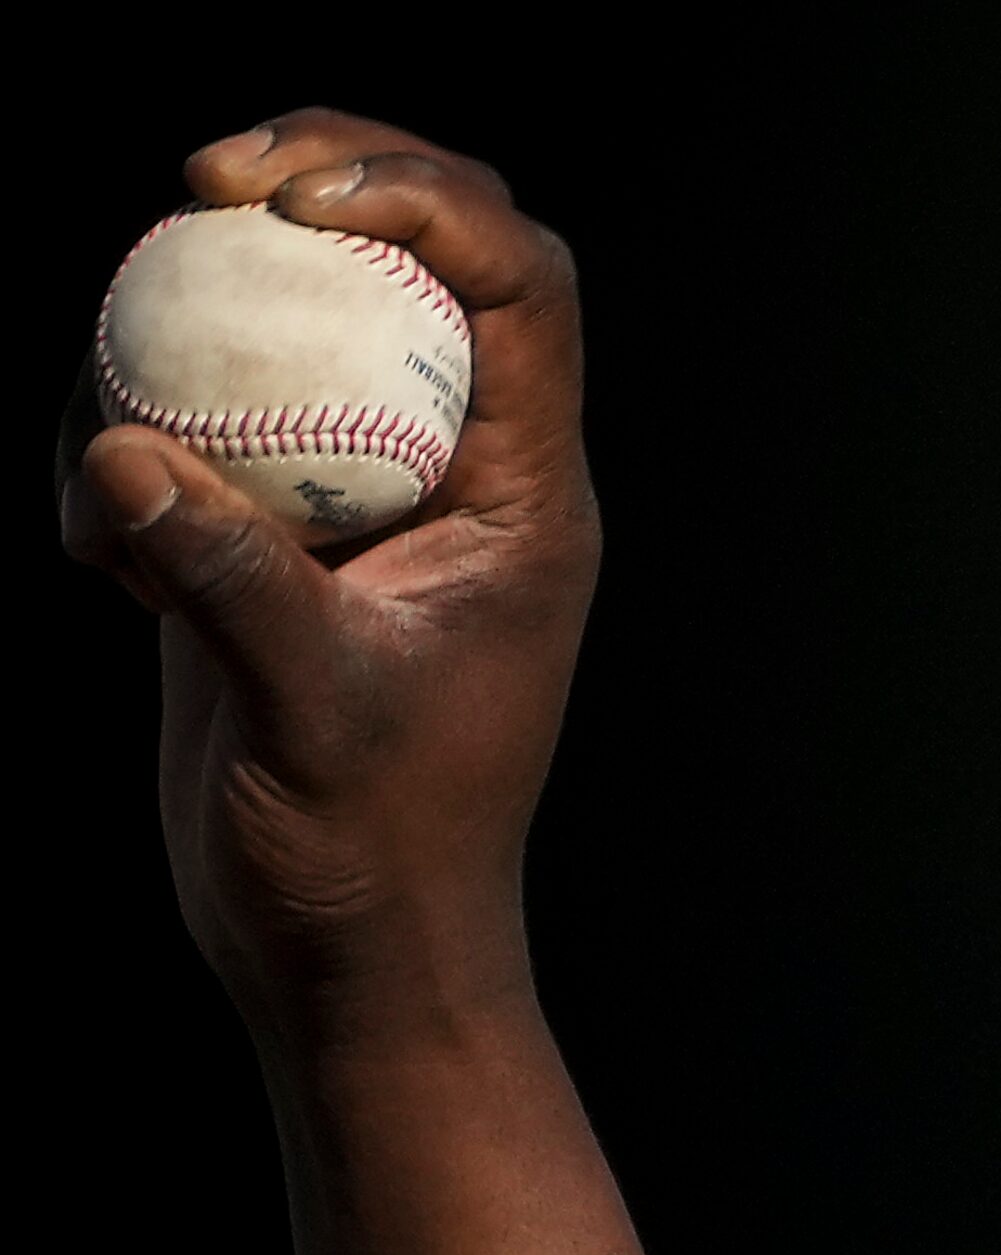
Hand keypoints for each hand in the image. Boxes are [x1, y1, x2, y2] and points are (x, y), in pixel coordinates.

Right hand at [62, 108, 598, 1049]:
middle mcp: (459, 479)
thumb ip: (230, 582)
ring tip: (107, 426)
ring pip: (300, 336)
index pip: (520, 292)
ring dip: (192, 330)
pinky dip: (128, 457)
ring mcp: (362, 503)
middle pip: (425, 264)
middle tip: (208, 174)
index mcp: (526, 500)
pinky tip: (94, 561)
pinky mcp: (274, 543)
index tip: (296, 194)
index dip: (429, 200)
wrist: (342, 954)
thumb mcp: (310, 715)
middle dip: (331, 179)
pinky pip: (202, 434)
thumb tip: (120, 450)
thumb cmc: (375, 856)